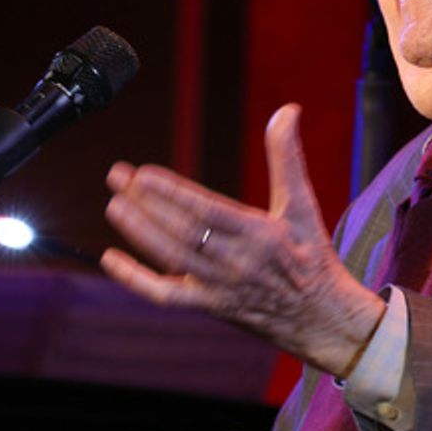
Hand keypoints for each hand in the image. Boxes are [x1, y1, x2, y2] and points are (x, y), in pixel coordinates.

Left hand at [102, 104, 384, 376]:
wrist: (322, 320)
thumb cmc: (313, 257)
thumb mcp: (304, 205)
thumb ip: (287, 157)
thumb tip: (287, 110)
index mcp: (261, 235)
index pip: (208, 212)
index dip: (173, 194)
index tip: (143, 174)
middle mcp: (237, 263)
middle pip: (182, 233)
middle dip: (146, 204)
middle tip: (117, 177)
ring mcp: (219, 287)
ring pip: (171, 259)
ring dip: (139, 232)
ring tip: (114, 205)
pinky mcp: (209, 306)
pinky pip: (166, 296)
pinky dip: (135, 280)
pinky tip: (110, 259)